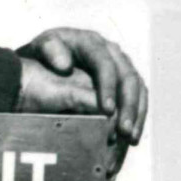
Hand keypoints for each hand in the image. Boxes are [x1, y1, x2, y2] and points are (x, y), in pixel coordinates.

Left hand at [15, 28, 147, 143]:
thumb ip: (50, 50)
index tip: (107, 110)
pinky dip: (138, 117)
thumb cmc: (43, 55)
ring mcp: (121, 66)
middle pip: (128, 77)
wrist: (48, 57)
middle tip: (124, 131)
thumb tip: (65, 65)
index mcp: (92, 43)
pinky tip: (131, 137)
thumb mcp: (41, 47)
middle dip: (128, 105)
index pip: (105, 64)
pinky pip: (139, 97)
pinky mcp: (125, 80)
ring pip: (138, 88)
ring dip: (137, 114)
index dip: (109, 87)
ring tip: (130, 138)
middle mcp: (112, 52)